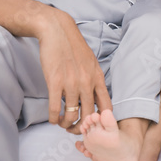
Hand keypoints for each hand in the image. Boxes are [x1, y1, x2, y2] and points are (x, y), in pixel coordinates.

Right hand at [39, 9, 110, 132]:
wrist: (58, 31)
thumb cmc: (73, 47)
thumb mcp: (91, 62)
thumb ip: (94, 80)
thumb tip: (95, 97)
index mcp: (98, 77)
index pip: (106, 106)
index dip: (101, 121)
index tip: (94, 124)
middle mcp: (87, 82)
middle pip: (89, 115)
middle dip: (83, 127)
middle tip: (75, 129)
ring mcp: (71, 83)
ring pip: (72, 115)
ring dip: (66, 124)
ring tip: (62, 124)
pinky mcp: (55, 82)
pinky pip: (56, 109)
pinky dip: (54, 118)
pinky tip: (53, 119)